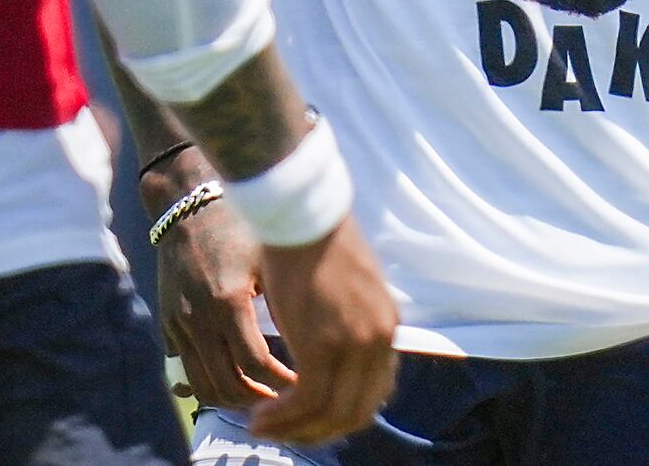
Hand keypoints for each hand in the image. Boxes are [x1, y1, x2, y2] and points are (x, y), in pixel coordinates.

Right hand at [144, 154, 294, 411]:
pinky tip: (236, 382)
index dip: (283, 385)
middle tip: (289, 403)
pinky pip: (186, 371)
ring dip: (234, 400)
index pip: (256, 364)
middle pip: (228, 385)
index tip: (307, 386)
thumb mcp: (270, 259)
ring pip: (203, 386)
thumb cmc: (241, 226)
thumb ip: (287, 300)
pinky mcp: (167, 324)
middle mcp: (198, 317)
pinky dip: (211, 385)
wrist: (189, 204)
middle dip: (261, 403)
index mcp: (229, 300)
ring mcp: (178, 323)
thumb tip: (323, 340)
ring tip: (264, 400)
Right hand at [247, 217, 397, 445]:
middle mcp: (378, 340)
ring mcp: (354, 345)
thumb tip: (339, 352)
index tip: (311, 421)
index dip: (341, 415)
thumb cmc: (313, 240)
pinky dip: (283, 416)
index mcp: (387, 326)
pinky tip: (261, 417)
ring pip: (329, 412)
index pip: (374, 393)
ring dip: (294, 429)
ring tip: (262, 428)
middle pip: (354, 411)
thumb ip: (351, 321)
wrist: (302, 213)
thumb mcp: (348, 285)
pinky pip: (306, 399)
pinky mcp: (322, 345)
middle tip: (285, 434)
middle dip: (317, 431)